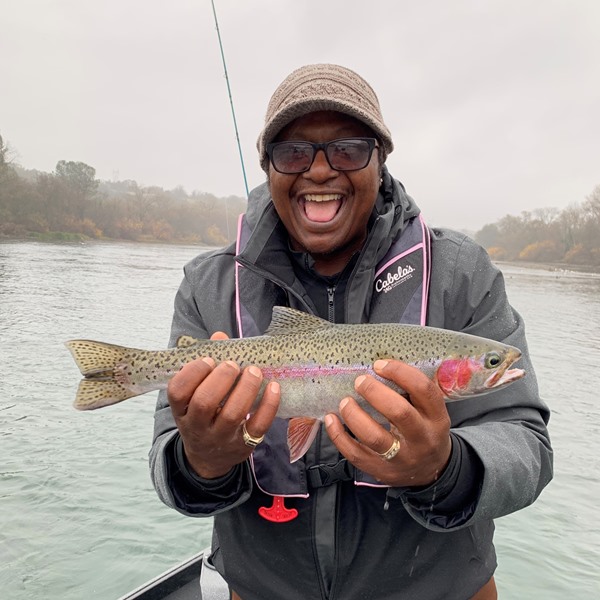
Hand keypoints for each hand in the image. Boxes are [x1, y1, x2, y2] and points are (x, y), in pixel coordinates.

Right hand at [167, 331, 279, 478]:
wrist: (209, 458)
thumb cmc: (204, 415)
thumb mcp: (195, 395)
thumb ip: (207, 365)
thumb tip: (219, 336)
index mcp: (181, 410)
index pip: (177, 391)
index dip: (192, 372)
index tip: (209, 360)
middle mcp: (197, 426)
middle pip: (205, 403)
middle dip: (221, 378)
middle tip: (233, 365)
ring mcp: (221, 438)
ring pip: (232, 414)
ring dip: (245, 388)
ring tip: (254, 371)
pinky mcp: (244, 445)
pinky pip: (258, 425)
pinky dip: (269, 405)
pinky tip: (274, 387)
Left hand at [324, 359, 451, 487]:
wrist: (431, 470)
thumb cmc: (425, 429)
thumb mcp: (430, 411)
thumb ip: (412, 392)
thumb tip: (379, 366)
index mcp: (436, 418)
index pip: (423, 390)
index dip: (400, 372)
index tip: (379, 365)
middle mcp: (422, 439)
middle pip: (399, 413)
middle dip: (375, 393)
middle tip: (360, 381)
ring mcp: (402, 458)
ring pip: (375, 438)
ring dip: (354, 415)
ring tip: (344, 402)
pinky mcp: (381, 470)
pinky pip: (356, 454)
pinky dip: (339, 436)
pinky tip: (331, 420)